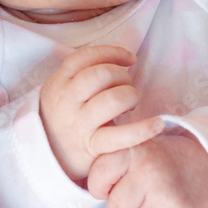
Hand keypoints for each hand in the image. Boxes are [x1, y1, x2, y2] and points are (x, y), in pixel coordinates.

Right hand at [40, 45, 163, 181]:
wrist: (50, 155)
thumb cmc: (65, 116)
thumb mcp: (63, 90)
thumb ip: (83, 73)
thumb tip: (121, 58)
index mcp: (59, 82)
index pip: (85, 57)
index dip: (112, 52)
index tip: (129, 59)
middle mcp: (67, 100)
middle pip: (100, 74)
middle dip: (121, 75)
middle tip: (125, 86)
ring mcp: (79, 123)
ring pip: (112, 99)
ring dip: (130, 96)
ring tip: (130, 103)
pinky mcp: (92, 145)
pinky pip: (121, 136)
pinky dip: (143, 129)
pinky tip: (157, 124)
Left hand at [86, 133, 207, 207]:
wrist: (204, 163)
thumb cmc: (156, 161)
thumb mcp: (131, 149)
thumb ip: (107, 164)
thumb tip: (95, 192)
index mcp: (130, 151)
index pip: (98, 178)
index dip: (101, 188)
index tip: (114, 184)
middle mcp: (148, 171)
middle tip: (140, 195)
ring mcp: (167, 193)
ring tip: (158, 200)